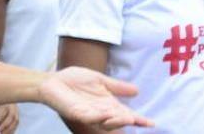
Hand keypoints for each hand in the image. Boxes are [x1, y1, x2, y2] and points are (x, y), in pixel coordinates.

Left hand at [0, 103, 18, 133]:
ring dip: (7, 131)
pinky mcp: (16, 117)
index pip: (3, 111)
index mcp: (5, 101)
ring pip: (15, 123)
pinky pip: (15, 125)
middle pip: (10, 118)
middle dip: (3, 127)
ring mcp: (16, 112)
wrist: (5, 94)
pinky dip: (11, 131)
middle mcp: (12, 106)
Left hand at [39, 67, 153, 129]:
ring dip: (116, 120)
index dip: (138, 119)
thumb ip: (116, 86)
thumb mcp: (99, 80)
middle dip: (127, 120)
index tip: (151, 123)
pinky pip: (90, 117)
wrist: (53, 80)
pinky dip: (98, 116)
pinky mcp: (77, 114)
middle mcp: (102, 112)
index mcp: (109, 104)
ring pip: (106, 122)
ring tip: (126, 117)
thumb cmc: (74, 80)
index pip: (126, 113)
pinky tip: (105, 113)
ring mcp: (90, 115)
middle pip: (118, 120)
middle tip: (135, 119)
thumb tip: (137, 90)